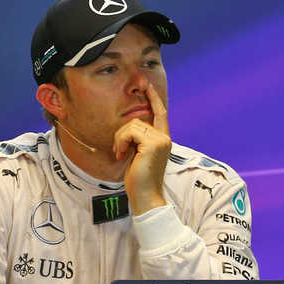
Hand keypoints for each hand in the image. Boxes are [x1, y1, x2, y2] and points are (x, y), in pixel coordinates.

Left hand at [114, 84, 171, 214]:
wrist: (145, 196)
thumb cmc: (139, 179)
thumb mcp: (139, 155)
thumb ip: (139, 140)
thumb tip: (130, 128)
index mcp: (163, 139)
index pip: (160, 113)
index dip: (154, 99)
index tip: (148, 86)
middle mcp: (165, 137)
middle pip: (138, 119)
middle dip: (122, 133)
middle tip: (119, 150)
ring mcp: (161, 140)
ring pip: (132, 125)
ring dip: (120, 138)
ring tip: (120, 154)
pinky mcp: (153, 144)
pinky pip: (130, 132)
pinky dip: (121, 141)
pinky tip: (121, 155)